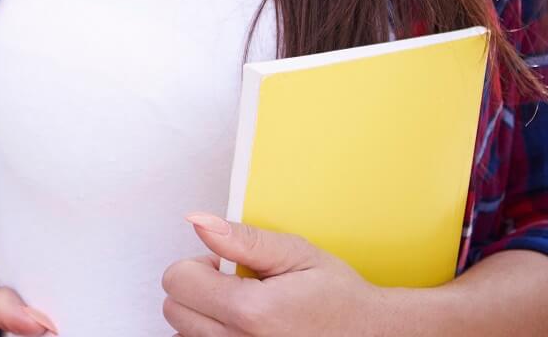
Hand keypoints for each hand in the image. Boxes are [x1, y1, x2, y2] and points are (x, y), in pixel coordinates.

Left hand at [161, 214, 392, 335]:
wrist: (373, 336)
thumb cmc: (338, 297)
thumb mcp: (296, 253)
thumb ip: (242, 238)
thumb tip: (198, 222)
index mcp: (251, 311)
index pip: (178, 280)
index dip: (200, 264)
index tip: (227, 266)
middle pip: (174, 309)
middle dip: (197, 289)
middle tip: (235, 286)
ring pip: (184, 333)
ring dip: (203, 316)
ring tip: (243, 309)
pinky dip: (210, 336)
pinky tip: (240, 328)